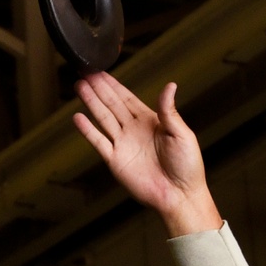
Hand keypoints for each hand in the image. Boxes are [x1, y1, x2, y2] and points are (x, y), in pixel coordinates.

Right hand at [73, 72, 222, 236]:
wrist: (180, 195)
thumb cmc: (187, 166)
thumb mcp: (181, 133)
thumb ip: (169, 111)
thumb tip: (170, 85)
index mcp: (150, 121)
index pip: (127, 98)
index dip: (113, 85)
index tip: (100, 71)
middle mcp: (134, 131)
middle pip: (111, 104)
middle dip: (98, 88)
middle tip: (84, 71)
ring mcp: (123, 145)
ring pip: (103, 118)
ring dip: (91, 103)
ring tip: (79, 86)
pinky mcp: (116, 161)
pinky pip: (99, 142)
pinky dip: (88, 131)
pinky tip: (78, 118)